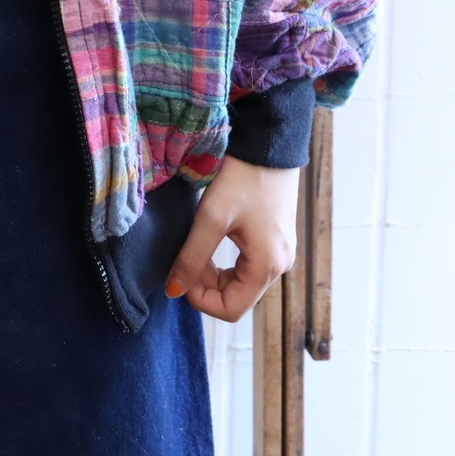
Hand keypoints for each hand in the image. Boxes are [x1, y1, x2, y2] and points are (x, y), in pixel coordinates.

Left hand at [163, 153, 299, 322]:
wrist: (268, 145)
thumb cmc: (242, 180)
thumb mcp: (211, 218)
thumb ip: (191, 257)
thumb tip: (174, 291)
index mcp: (267, 267)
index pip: (231, 310)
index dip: (200, 299)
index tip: (180, 275)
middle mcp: (280, 266)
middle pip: (236, 296)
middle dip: (205, 283)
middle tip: (185, 255)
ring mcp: (280, 252)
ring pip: (240, 281)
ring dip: (213, 271)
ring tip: (196, 244)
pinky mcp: (276, 239)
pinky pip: (248, 264)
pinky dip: (225, 260)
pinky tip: (211, 239)